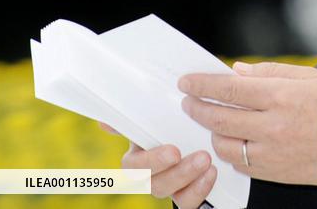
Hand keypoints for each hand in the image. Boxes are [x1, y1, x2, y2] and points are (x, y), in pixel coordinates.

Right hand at [98, 122, 216, 207]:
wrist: (197, 130)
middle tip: (202, 158)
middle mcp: (153, 175)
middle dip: (178, 174)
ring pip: (173, 196)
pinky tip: (212, 174)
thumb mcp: (156, 115)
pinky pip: (189, 203)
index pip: (134, 166)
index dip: (152, 162)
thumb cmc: (172, 122)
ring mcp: (171, 186)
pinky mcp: (188, 193)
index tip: (174, 152)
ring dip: (192, 183)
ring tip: (208, 164)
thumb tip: (104, 123)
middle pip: (155, 185)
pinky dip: (200, 191)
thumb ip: (135, 117)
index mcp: (139, 155)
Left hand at [178, 61, 316, 185]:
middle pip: (218, 118)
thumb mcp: (310, 77)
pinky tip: (234, 141)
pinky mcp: (275, 173)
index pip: (228, 89)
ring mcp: (271, 153)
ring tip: (212, 121)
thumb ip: (270, 73)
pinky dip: (231, 152)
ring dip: (212, 131)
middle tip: (189, 100)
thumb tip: (238, 72)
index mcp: (281, 96)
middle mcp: (272, 126)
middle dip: (197, 107)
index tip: (187, 81)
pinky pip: (240, 164)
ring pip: (224, 144)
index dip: (202, 84)